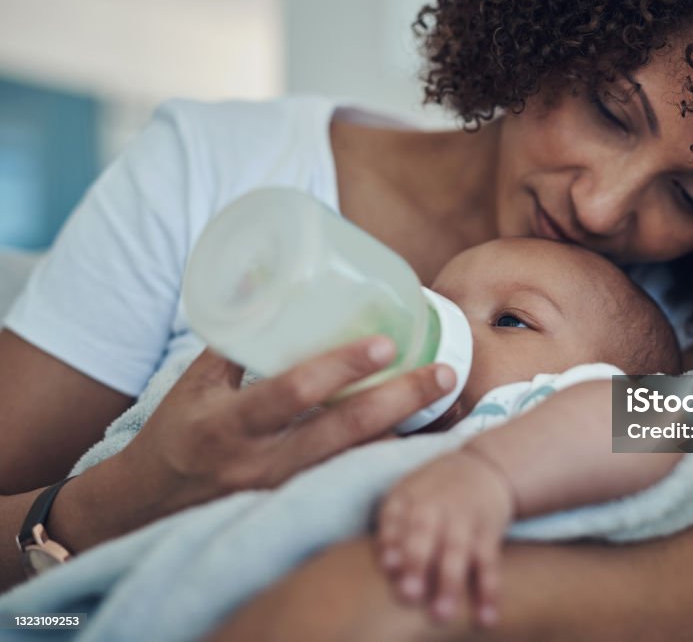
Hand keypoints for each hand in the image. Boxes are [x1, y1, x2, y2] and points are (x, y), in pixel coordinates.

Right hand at [114, 336, 456, 523]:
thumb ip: (239, 340)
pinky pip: (349, 478)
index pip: (292, 394)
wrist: (150, 504)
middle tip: (444, 373)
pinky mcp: (296, 505)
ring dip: (403, 431)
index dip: (339, 368)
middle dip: (399, 401)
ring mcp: (282, 491)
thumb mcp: (196, 382)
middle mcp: (260, 463)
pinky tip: (417, 432)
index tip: (384, 343)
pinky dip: (384, 455)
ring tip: (444, 400)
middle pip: (343, 433)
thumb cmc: (177, 431)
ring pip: (356, 461)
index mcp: (229, 424)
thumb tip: (276, 286)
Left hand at [375, 446, 515, 627]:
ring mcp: (464, 519)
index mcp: (409, 497)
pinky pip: (489, 563)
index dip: (390, 541)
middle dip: (417, 563)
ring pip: (457, 551)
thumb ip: (391, 527)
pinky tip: (486, 618)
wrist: (484, 467)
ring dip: (450, 583)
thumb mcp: (407, 494)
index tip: (388, 566)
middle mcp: (436, 506)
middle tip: (410, 595)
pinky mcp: (489, 533)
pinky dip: (489, 591)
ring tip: (442, 614)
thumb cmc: (433, 491)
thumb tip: (385, 567)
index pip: (395, 517)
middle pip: (424, 533)